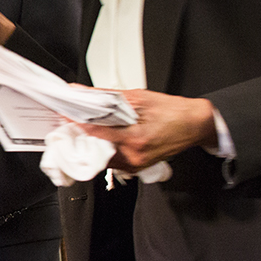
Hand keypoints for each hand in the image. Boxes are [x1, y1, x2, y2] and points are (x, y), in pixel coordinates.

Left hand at [81, 90, 216, 170]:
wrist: (196, 124)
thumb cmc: (173, 111)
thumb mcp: (139, 98)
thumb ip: (107, 97)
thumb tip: (84, 93)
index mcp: (135, 139)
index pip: (95, 133)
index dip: (76, 123)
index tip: (65, 115)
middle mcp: (134, 156)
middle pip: (94, 150)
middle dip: (80, 136)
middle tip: (70, 123)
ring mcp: (136, 165)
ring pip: (101, 158)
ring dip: (90, 145)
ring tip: (83, 129)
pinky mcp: (137, 167)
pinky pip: (112, 162)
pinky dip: (103, 150)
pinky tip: (100, 139)